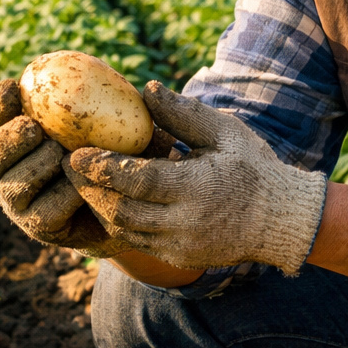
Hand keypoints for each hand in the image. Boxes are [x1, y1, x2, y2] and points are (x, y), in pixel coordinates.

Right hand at [0, 80, 126, 255]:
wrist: (131, 200)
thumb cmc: (116, 147)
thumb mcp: (111, 119)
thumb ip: (103, 98)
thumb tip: (121, 76)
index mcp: (10, 136)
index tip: (15, 86)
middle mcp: (5, 170)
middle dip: (6, 140)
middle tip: (31, 127)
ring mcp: (18, 202)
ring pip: (13, 185)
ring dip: (36, 167)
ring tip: (59, 153)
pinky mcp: (39, 227)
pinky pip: (44, 210)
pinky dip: (63, 194)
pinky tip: (81, 184)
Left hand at [67, 82, 325, 273]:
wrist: (281, 221)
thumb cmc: (253, 167)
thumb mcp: (224, 132)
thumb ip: (183, 114)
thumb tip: (144, 89)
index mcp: (199, 188)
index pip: (138, 181)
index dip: (102, 168)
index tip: (75, 152)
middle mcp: (187, 223)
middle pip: (121, 210)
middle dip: (88, 189)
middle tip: (66, 164)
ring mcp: (182, 246)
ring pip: (124, 230)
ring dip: (98, 206)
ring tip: (80, 180)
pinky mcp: (179, 258)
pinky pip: (136, 241)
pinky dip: (116, 221)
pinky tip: (105, 199)